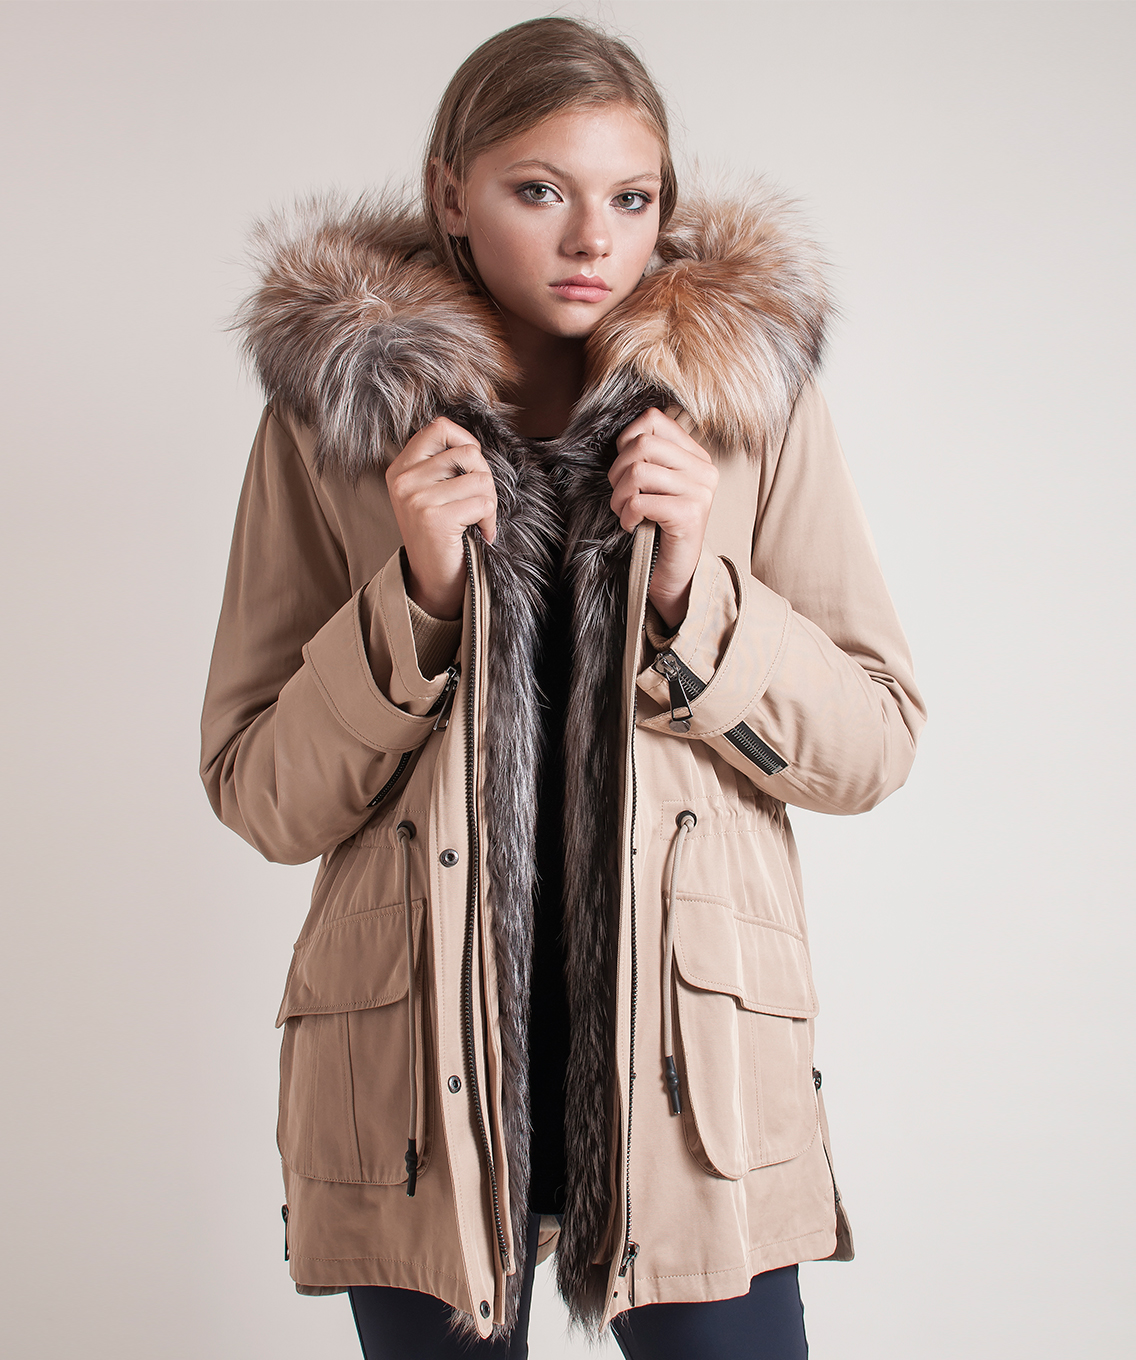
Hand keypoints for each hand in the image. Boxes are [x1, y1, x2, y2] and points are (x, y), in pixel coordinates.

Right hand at [385, 417, 496, 619]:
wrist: (433, 581)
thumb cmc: (440, 534)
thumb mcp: (431, 492)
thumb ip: (442, 464)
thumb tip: (472, 443)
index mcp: (400, 468)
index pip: (439, 427)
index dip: (466, 441)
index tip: (472, 468)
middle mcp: (403, 479)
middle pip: (467, 452)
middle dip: (485, 477)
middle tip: (480, 502)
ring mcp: (416, 498)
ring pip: (480, 478)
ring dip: (490, 501)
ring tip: (479, 520)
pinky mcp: (434, 518)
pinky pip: (483, 503)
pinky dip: (490, 520)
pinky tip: (481, 534)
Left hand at [607, 408, 717, 630]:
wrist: (675, 576)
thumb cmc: (657, 529)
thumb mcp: (654, 486)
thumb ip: (647, 458)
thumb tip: (621, 437)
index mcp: (696, 457)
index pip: (653, 420)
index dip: (626, 440)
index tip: (624, 469)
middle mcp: (704, 470)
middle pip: (642, 444)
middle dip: (617, 471)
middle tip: (620, 497)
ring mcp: (700, 492)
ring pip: (638, 471)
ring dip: (619, 496)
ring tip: (625, 513)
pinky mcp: (689, 515)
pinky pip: (640, 502)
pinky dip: (626, 515)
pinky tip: (631, 526)